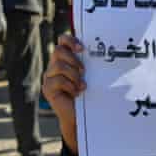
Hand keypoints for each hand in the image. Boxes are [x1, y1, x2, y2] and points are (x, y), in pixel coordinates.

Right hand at [43, 34, 85, 154]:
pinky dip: (70, 86)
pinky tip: (77, 93)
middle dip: (72, 59)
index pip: (62, 40)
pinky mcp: (47, 88)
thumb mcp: (91, 74)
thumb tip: (108, 49)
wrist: (80, 115)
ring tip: (82, 85)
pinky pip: (57, 81)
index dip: (70, 40)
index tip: (82, 48)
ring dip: (73, 75)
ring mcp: (49, 76)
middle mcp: (55, 64)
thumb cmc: (89, 92)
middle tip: (84, 70)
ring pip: (58, 66)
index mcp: (65, 57)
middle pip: (58, 50)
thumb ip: (91, 62)